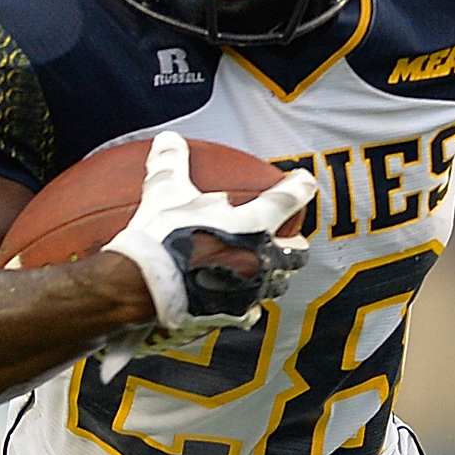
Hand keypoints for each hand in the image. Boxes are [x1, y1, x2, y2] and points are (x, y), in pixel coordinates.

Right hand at [98, 131, 314, 376]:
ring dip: (276, 276)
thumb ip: (171, 164)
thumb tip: (167, 138)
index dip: (299, 188)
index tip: (306, 182)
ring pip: (276, 284)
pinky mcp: (234, 315)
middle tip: (294, 242)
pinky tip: (242, 306)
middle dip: (296, 247)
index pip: (285, 201)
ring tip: (271, 273)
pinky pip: (249, 312)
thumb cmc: (163, 237)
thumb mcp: (165, 193)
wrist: (148, 288)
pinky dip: (246, 306)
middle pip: (294, 253)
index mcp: (252, 224)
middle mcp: (260, 258)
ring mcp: (250, 290)